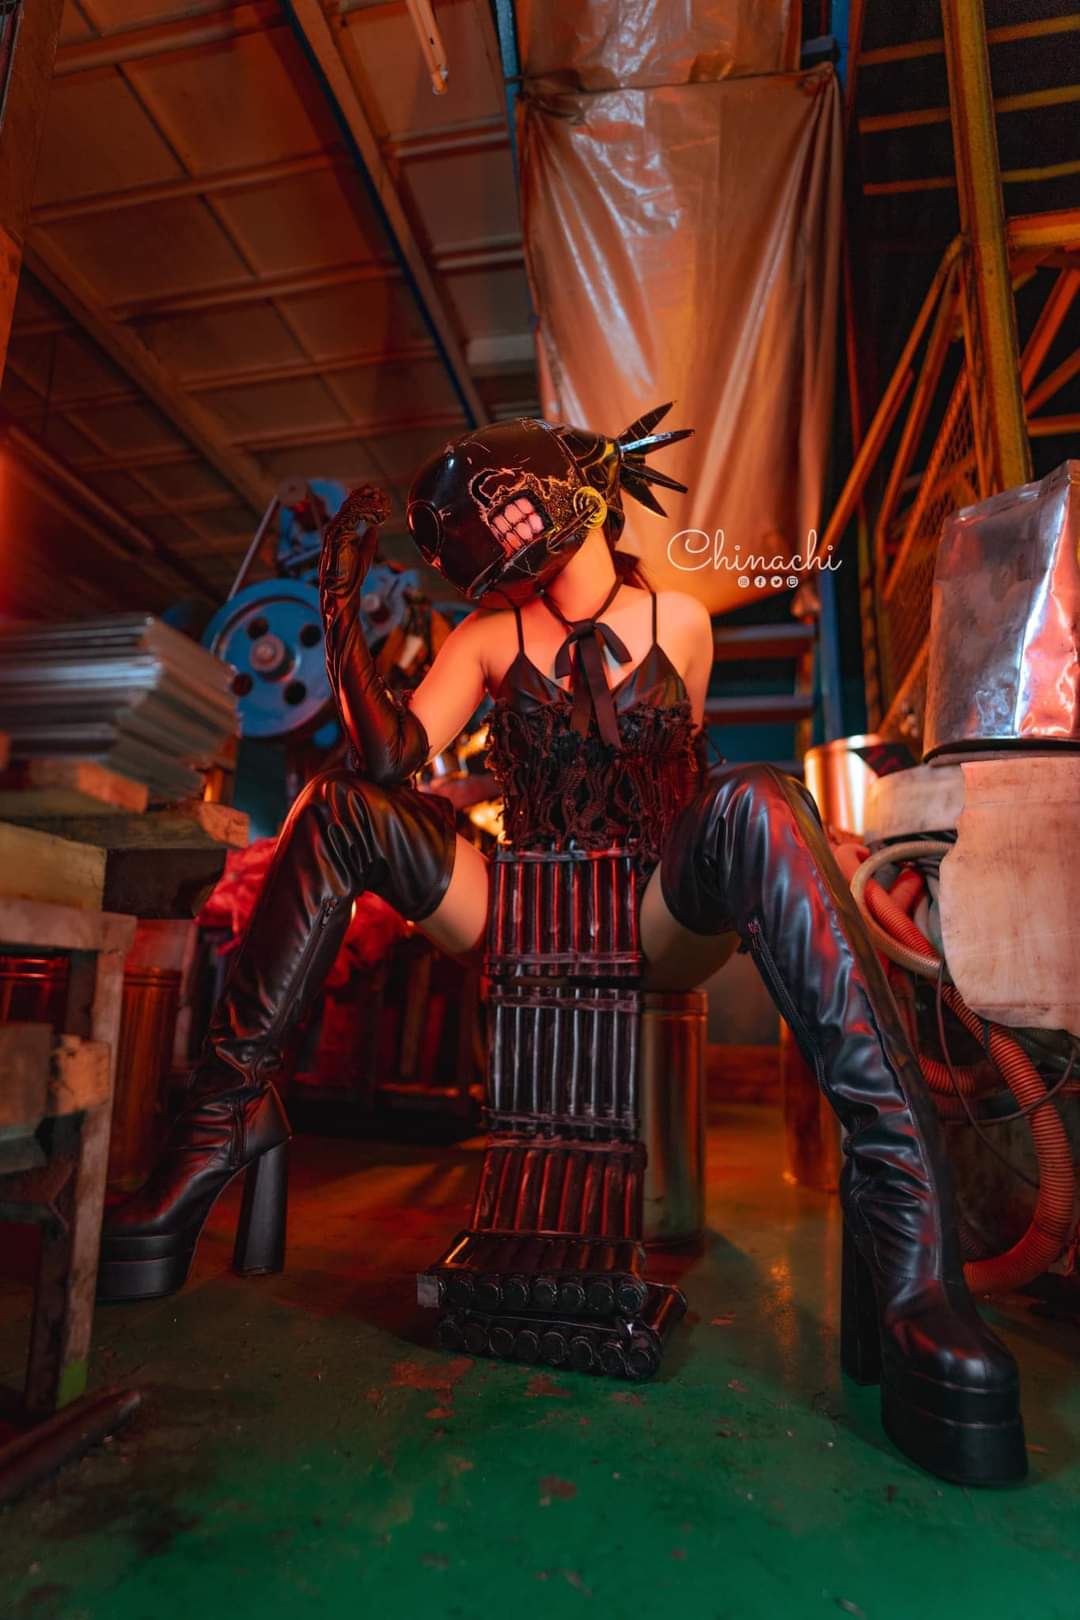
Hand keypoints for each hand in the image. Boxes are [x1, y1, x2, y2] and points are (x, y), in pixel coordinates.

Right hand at [319, 485, 390, 603]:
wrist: (344, 594)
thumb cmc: (352, 578)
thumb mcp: (364, 555)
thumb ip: (368, 541)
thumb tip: (373, 528)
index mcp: (338, 534)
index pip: (348, 511)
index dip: (360, 500)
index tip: (374, 492)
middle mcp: (333, 531)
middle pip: (347, 506)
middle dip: (362, 496)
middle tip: (377, 490)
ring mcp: (333, 535)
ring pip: (348, 511)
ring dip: (364, 502)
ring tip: (378, 497)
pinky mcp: (337, 540)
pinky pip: (349, 520)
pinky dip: (363, 514)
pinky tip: (375, 512)